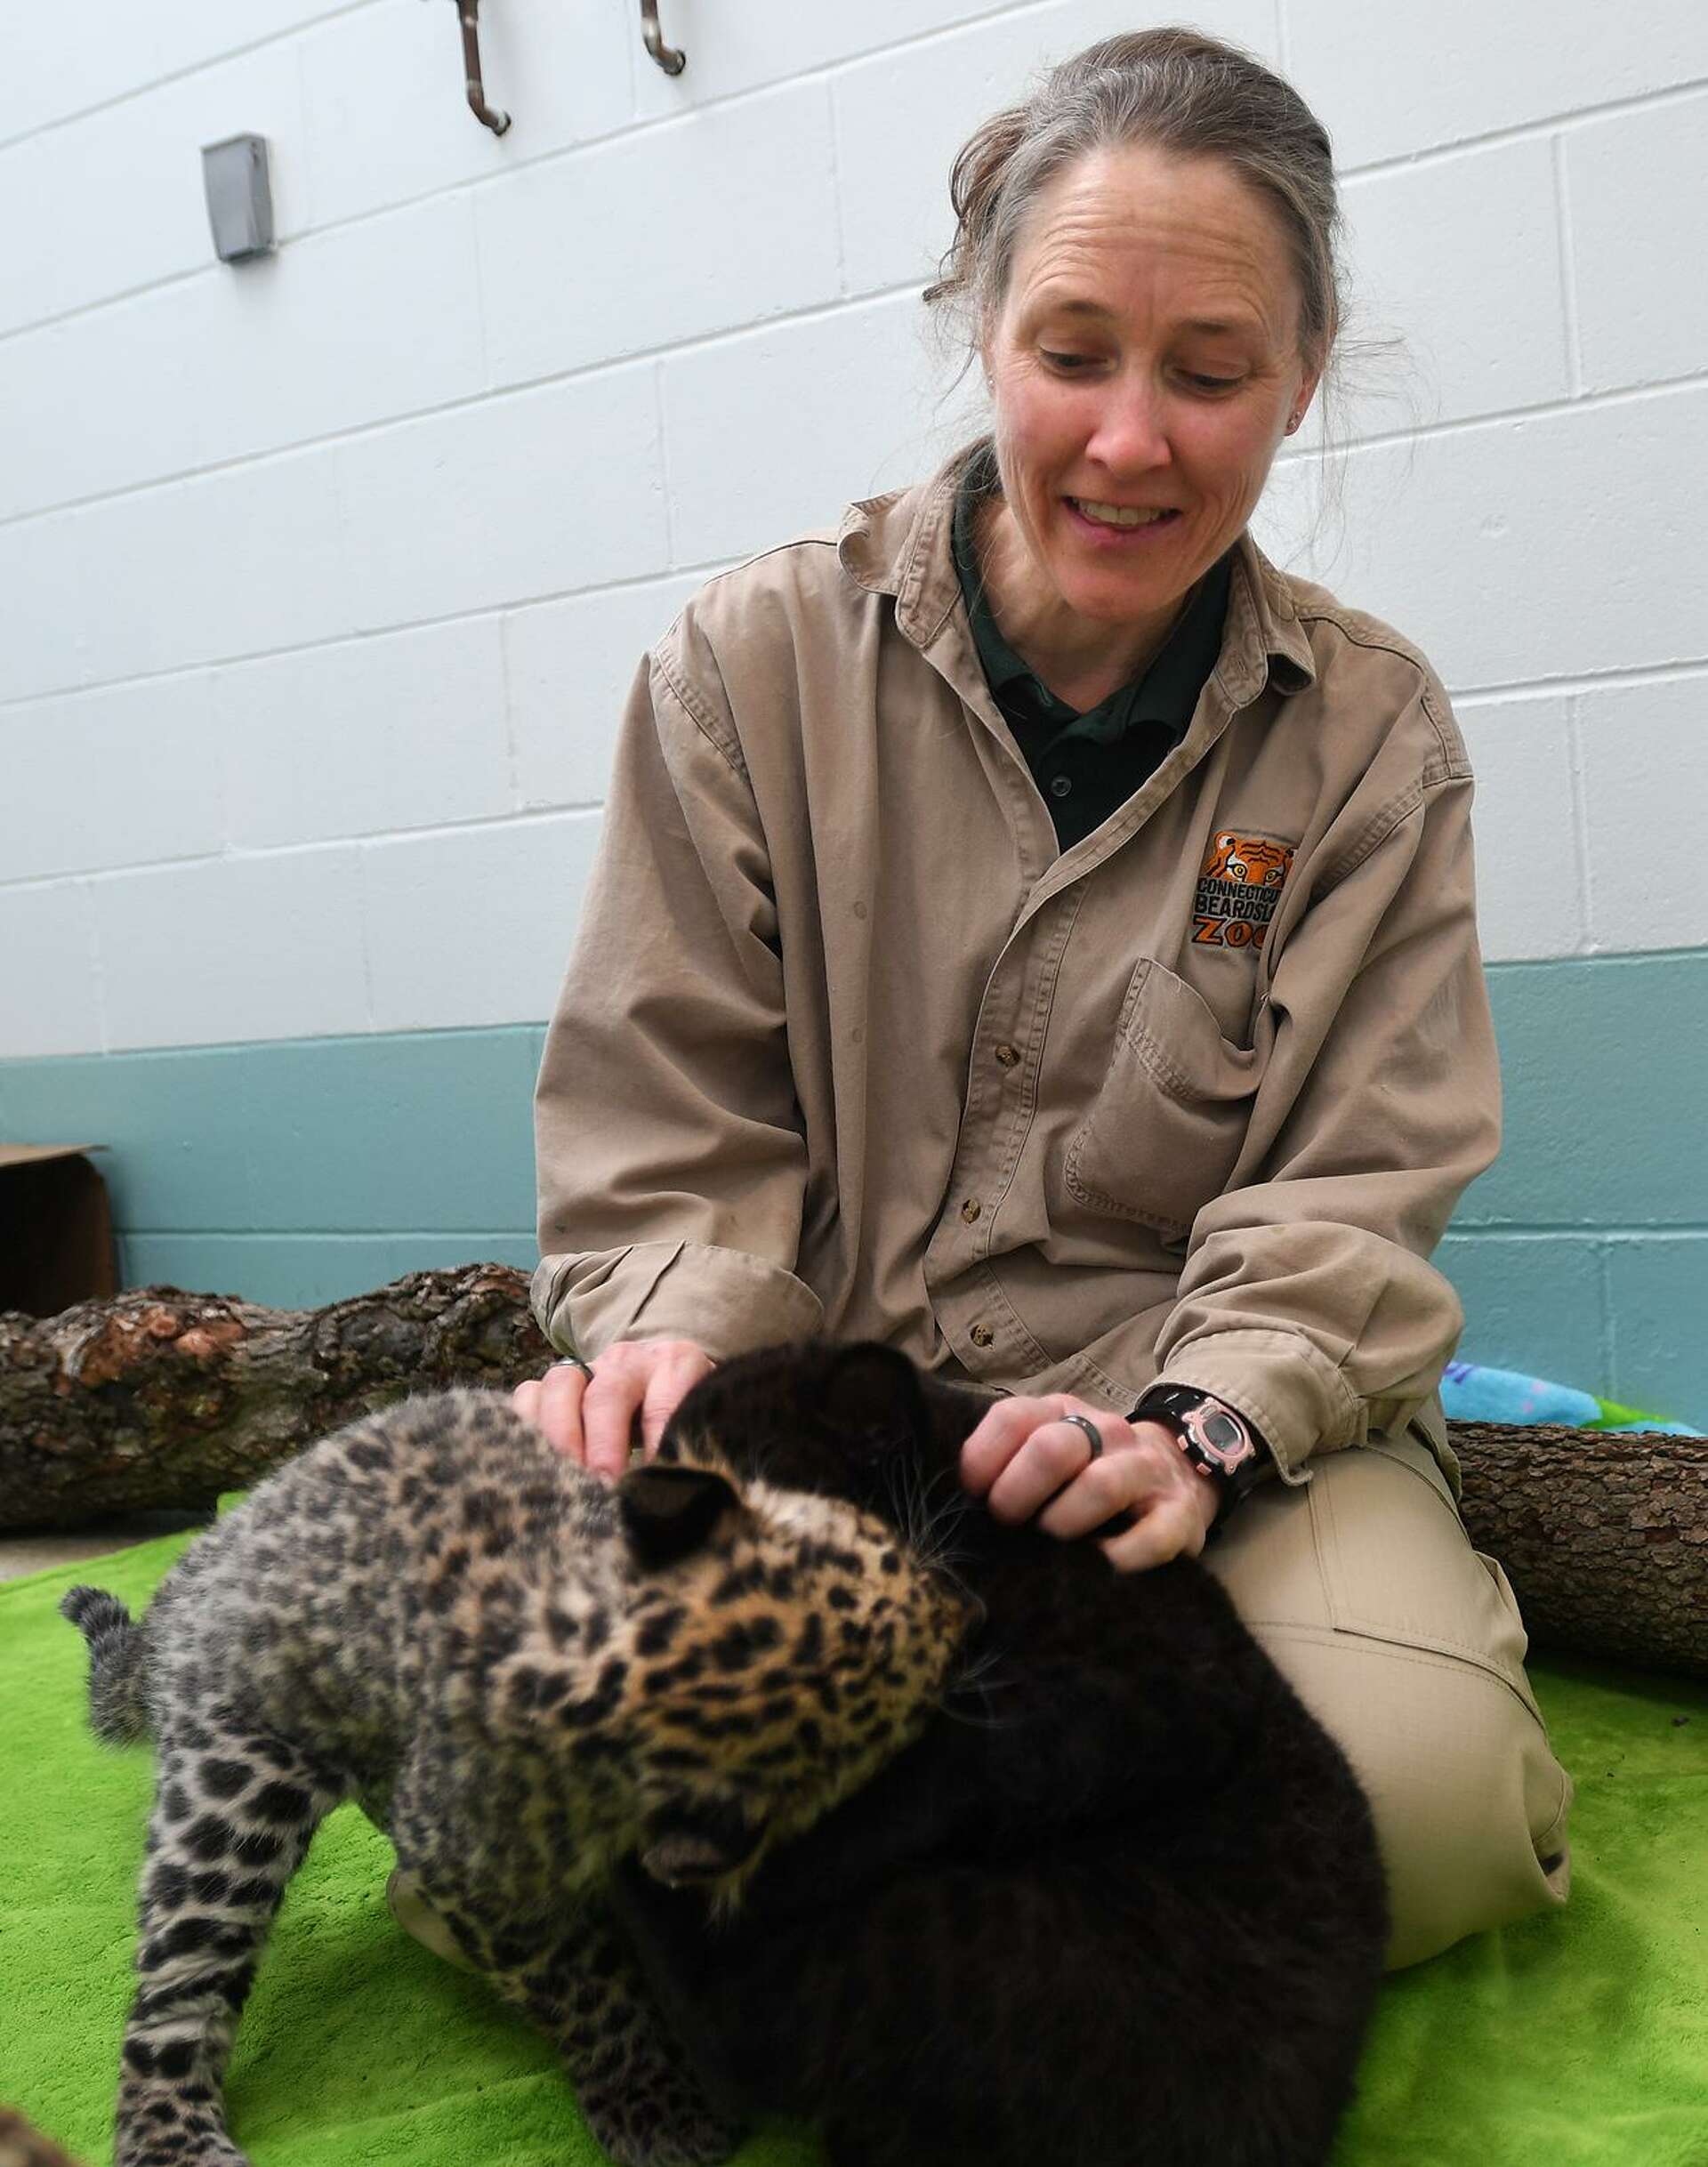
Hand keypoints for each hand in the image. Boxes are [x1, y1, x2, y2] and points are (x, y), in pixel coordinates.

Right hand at [512, 1338, 716, 1479]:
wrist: (663, 1383)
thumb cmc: (686, 1415)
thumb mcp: (701, 1423)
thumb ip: (694, 1445)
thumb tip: (688, 1495)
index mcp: (676, 1364)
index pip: (666, 1400)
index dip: (656, 1442)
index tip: (653, 1480)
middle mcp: (629, 1360)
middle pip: (609, 1393)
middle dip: (604, 1445)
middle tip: (605, 1485)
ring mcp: (588, 1366)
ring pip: (562, 1385)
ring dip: (561, 1436)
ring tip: (566, 1478)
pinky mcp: (554, 1381)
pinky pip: (529, 1394)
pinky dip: (525, 1426)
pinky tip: (535, 1462)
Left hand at [959, 1395, 1220, 1571]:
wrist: (1176, 1474)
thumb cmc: (1087, 1474)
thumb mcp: (1045, 1454)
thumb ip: (1004, 1464)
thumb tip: (960, 1500)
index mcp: (1062, 1413)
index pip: (1014, 1418)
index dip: (984, 1458)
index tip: (975, 1494)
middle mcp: (1105, 1432)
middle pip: (1053, 1448)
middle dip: (1017, 1494)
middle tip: (1007, 1523)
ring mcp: (1145, 1470)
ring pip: (1101, 1485)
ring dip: (1064, 1521)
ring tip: (1051, 1540)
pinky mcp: (1179, 1514)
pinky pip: (1151, 1537)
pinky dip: (1118, 1557)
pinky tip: (1098, 1566)